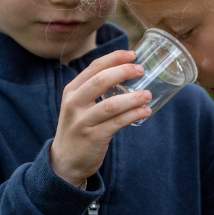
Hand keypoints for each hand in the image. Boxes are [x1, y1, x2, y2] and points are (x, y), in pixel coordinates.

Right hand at [50, 50, 151, 187]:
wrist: (65, 160)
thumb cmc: (79, 126)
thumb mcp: (79, 104)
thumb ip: (96, 88)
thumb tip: (127, 71)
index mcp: (72, 90)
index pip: (95, 67)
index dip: (115, 58)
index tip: (133, 54)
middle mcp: (75, 103)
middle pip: (101, 81)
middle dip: (124, 72)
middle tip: (141, 70)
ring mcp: (83, 121)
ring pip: (111, 104)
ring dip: (133, 98)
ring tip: (148, 95)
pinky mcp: (94, 137)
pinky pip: (118, 122)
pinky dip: (134, 115)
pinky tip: (145, 111)